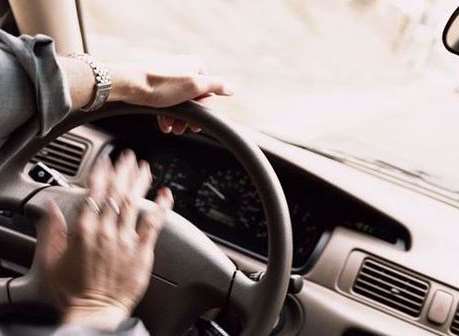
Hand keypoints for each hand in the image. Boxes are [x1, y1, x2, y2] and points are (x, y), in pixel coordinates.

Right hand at [35, 151, 172, 330]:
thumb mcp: (51, 261)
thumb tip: (51, 208)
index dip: (101, 173)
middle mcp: (106, 231)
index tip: (106, 160)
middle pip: (116, 193)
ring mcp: (126, 240)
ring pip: (134, 203)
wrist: (94, 313)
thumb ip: (51, 231)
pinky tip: (165, 193)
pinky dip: (161, 207)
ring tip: (144, 167)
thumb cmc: (73, 291)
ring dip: (140, 182)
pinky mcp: (142, 252)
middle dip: (123, 171)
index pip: (93, 193)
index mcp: (84, 231)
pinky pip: (154, 225)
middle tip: (128, 157)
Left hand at [108, 56, 232, 134]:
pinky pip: (167, 101)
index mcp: (195, 65)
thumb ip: (216, 86)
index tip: (195, 124)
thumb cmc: (160, 85)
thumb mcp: (194, 86)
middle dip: (188, 117)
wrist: (129, 85)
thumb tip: (232, 89)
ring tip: (172, 129)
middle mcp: (183, 68)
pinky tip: (164, 124)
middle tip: (183, 129)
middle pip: (194, 98)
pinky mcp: (156, 83)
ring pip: (179, 102)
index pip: (208, 92)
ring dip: (177, 118)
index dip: (203, 110)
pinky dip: (167, 113)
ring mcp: (169, 75)